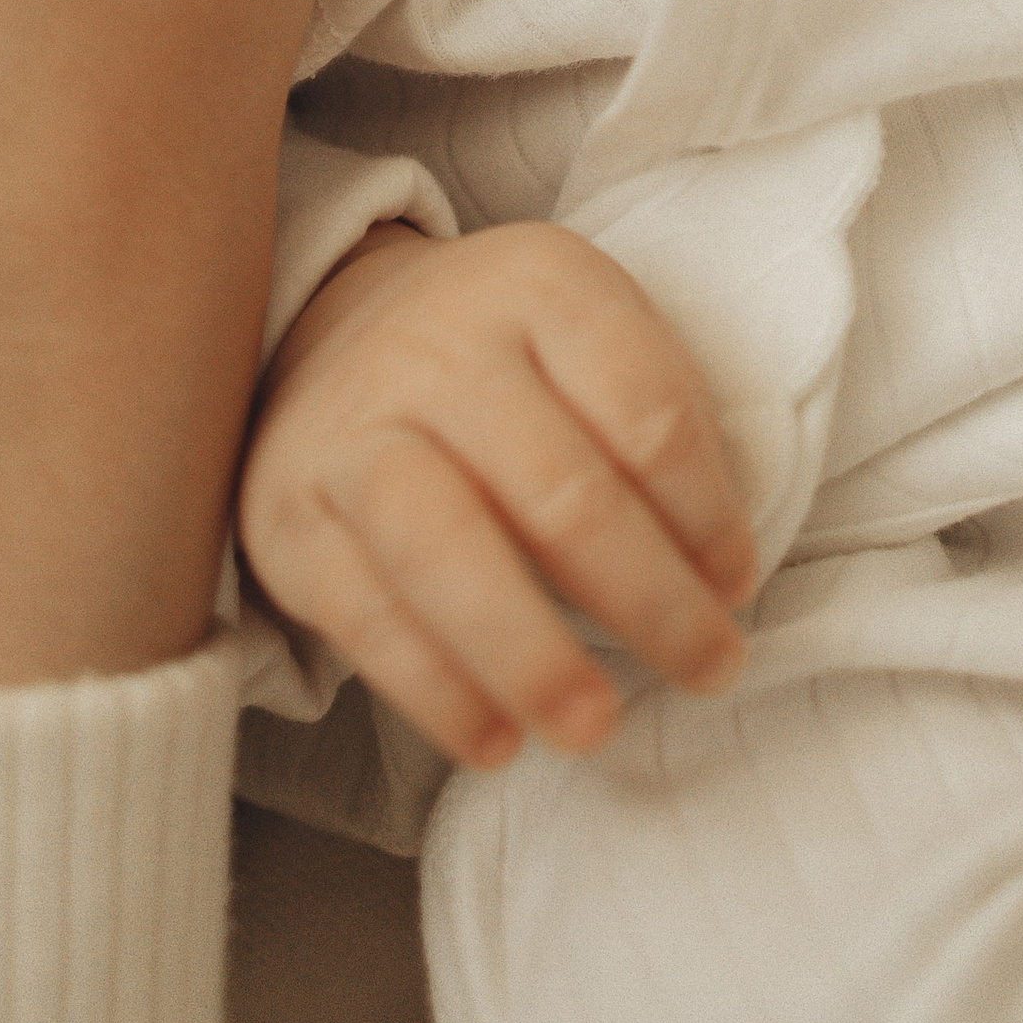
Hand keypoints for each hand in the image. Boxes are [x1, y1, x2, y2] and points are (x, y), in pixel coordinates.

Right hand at [240, 219, 756, 768]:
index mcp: (540, 284)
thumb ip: (656, 425)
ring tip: (593, 726)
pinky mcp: (287, 513)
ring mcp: (353, 426)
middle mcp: (440, 344)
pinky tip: (497, 739)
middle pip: (561, 491)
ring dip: (531, 655)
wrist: (335, 325)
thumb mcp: (591, 334)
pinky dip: (436, 690)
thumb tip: (715, 578)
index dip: (706, 513)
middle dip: (649, 600)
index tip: (735, 586)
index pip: (647, 411)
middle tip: (707, 670)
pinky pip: (364, 615)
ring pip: (447, 549)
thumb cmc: (508, 357)